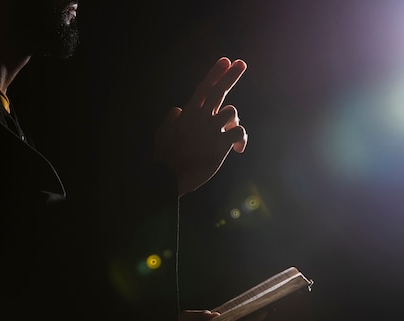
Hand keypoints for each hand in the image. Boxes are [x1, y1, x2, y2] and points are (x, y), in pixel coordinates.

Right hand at [155, 57, 247, 196]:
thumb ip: (171, 119)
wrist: (168, 176)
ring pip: (233, 112)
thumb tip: (178, 109)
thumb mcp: (162, 133)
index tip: (225, 61)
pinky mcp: (220, 143)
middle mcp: (201, 117)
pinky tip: (237, 149)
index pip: (204, 88)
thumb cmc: (165, 157)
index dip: (215, 74)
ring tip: (230, 136)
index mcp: (188, 113)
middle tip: (241, 64)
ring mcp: (211, 129)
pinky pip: (239, 132)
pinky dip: (241, 139)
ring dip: (234, 122)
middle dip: (231, 75)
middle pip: (219, 91)